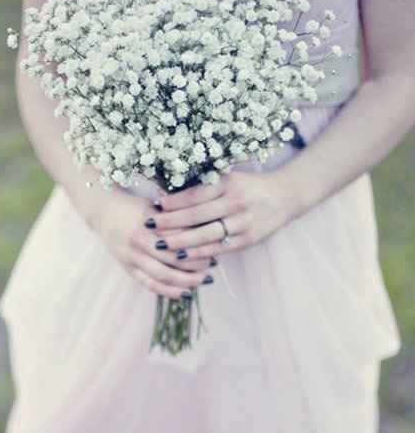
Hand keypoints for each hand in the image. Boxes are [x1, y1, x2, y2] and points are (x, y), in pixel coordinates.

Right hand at [90, 176, 214, 299]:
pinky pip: (150, 285)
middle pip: (172, 259)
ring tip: (204, 281)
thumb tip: (206, 223)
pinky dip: (169, 292)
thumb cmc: (135, 204)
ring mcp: (130, 257)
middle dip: (195, 265)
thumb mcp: (155, 204)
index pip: (178, 237)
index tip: (215, 245)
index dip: (197, 244)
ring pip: (162, 276)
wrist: (102, 210)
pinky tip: (185, 294)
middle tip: (213, 266)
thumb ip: (176, 213)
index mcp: (147, 222)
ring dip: (185, 281)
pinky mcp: (127, 268)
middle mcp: (137, 242)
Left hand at [147, 169, 299, 259]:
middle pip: (196, 215)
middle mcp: (235, 202)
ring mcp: (243, 222)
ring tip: (160, 244)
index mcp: (228, 183)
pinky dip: (200, 252)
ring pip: (206, 234)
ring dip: (180, 240)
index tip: (154, 205)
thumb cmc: (249, 186)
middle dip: (170, 222)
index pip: (194, 194)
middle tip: (148, 226)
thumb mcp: (229, 177)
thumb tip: (168, 193)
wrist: (285, 196)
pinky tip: (183, 255)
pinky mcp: (248, 239)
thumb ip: (204, 186)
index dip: (173, 201)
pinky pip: (219, 248)